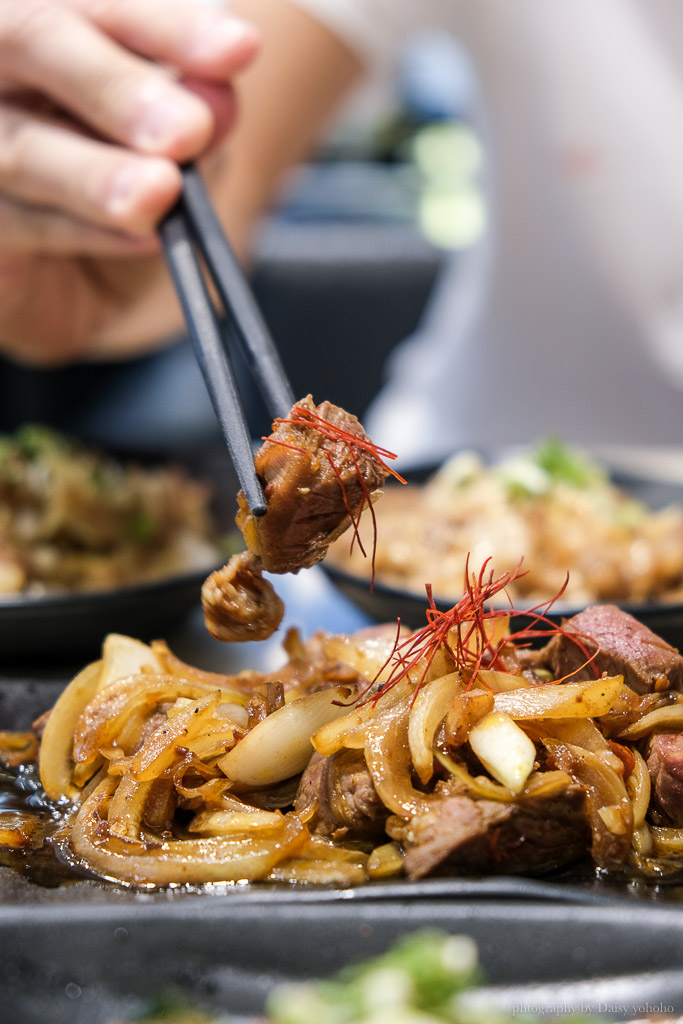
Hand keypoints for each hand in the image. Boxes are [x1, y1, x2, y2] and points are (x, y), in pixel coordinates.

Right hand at [0, 0, 258, 363]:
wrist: (77, 277)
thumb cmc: (126, 179)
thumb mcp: (177, 142)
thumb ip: (194, 114)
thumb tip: (219, 100)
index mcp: (46, 22)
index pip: (99, 2)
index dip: (167, 26)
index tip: (239, 51)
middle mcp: (0, 66)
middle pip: (33, 37)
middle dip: (117, 86)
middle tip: (186, 130)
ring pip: (23, 150)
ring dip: (98, 173)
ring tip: (160, 192)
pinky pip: (20, 224)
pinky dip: (86, 232)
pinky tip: (145, 238)